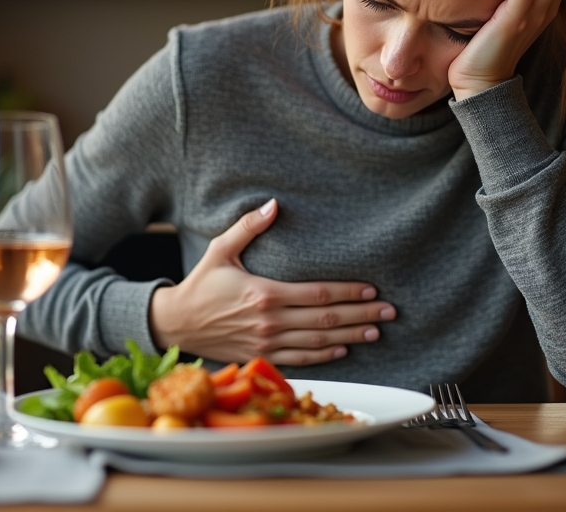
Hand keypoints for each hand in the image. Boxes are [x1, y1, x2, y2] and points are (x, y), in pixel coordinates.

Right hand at [148, 199, 396, 364]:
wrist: (176, 324)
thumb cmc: (200, 284)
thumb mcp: (220, 250)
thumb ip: (248, 227)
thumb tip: (274, 204)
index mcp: (265, 293)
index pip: (318, 293)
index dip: (349, 291)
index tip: (372, 288)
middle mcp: (270, 321)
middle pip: (326, 319)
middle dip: (361, 314)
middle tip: (389, 311)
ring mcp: (267, 343)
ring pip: (319, 341)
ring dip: (351, 336)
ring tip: (376, 330)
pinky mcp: (262, 356)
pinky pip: (301, 359)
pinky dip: (325, 355)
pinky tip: (344, 348)